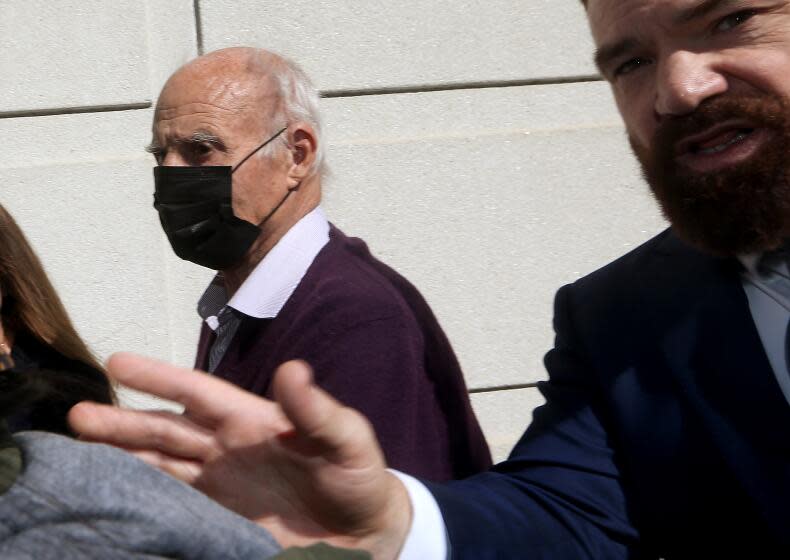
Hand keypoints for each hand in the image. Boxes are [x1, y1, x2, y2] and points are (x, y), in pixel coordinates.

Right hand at [68, 353, 411, 558]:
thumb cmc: (360, 478)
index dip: (160, 378)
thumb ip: (318, 410)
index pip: (197, 393)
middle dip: (123, 423)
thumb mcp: (347, 440)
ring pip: (160, 468)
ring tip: (79, 455)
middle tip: (77, 415)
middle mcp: (227, 450)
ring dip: (122, 461)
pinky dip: (144, 503)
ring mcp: (220, 487)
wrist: (365, 535)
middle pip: (166, 431)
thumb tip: (292, 369)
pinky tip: (116, 500)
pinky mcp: (219, 524)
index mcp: (252, 421)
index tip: (117, 363)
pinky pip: (173, 510)